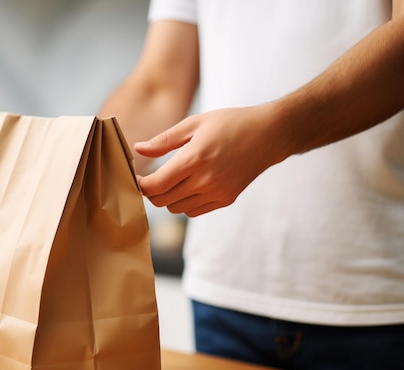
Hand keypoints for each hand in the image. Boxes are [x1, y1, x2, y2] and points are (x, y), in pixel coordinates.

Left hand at [135, 106, 287, 216]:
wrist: (268, 135)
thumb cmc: (230, 124)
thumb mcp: (194, 123)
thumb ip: (163, 140)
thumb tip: (138, 149)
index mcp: (194, 159)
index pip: (155, 186)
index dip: (140, 185)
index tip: (136, 177)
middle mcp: (205, 181)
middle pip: (162, 201)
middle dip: (151, 192)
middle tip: (150, 179)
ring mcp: (216, 193)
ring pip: (175, 208)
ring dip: (168, 198)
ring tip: (172, 179)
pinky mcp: (225, 200)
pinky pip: (192, 211)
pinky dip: (184, 203)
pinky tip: (189, 185)